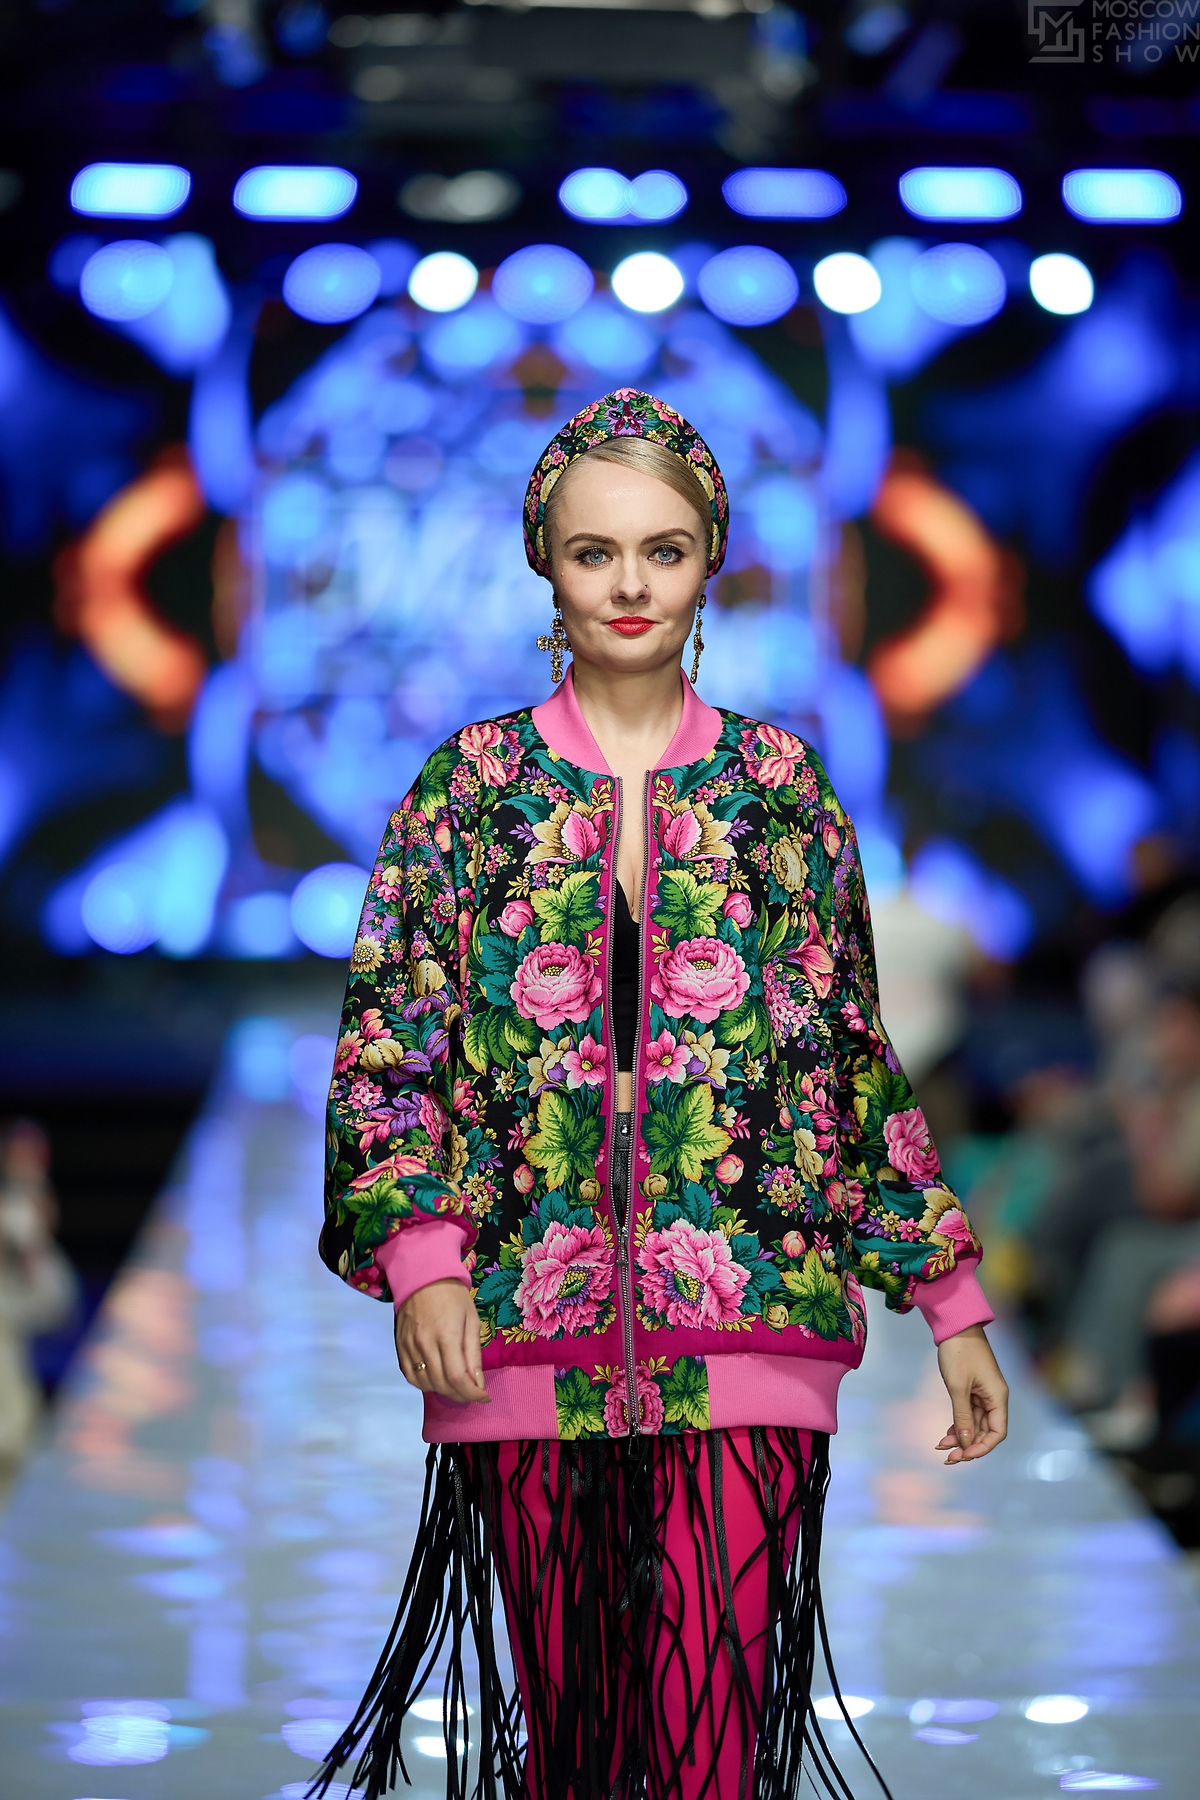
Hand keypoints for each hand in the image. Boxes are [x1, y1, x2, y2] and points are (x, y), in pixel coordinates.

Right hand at [394, 1279, 489, 1405]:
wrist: (422, 1277)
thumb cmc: (453, 1296)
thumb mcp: (472, 1320)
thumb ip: (473, 1354)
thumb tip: (478, 1384)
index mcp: (446, 1335)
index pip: (457, 1378)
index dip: (471, 1394)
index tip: (483, 1396)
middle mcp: (424, 1344)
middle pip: (441, 1385)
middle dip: (461, 1395)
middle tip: (472, 1392)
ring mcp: (409, 1347)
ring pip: (425, 1384)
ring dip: (444, 1391)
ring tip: (457, 1386)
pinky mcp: (400, 1347)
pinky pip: (411, 1376)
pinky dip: (425, 1384)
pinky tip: (436, 1379)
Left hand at [935, 1324, 1007, 1463]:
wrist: (955, 1325)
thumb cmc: (959, 1353)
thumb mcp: (958, 1387)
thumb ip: (962, 1416)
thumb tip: (965, 1443)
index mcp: (998, 1397)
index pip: (997, 1433)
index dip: (982, 1448)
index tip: (963, 1455)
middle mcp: (994, 1398)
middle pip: (986, 1431)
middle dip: (968, 1445)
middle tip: (948, 1456)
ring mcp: (984, 1394)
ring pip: (976, 1424)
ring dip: (961, 1436)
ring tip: (942, 1446)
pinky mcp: (973, 1390)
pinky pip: (969, 1414)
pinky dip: (959, 1424)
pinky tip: (946, 1434)